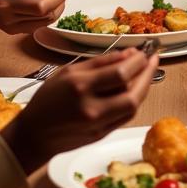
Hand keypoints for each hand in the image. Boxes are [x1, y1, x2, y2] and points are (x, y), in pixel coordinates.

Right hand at [1, 47, 156, 173]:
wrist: (34, 135)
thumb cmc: (48, 99)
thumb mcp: (69, 72)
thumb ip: (101, 62)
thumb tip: (129, 54)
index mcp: (81, 86)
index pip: (121, 72)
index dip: (138, 61)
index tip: (143, 52)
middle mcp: (92, 108)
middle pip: (133, 92)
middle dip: (148, 74)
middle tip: (152, 60)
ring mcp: (98, 125)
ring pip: (133, 106)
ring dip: (144, 87)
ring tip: (146, 72)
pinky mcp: (102, 135)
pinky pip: (126, 116)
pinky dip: (134, 100)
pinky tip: (135, 88)